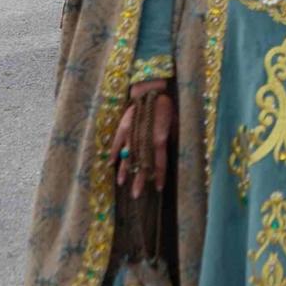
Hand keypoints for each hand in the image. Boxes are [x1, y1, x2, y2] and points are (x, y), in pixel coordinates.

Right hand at [110, 80, 173, 197]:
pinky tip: (111, 164)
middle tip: (136, 195)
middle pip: (142, 164)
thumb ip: (168, 139)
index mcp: (158, 139)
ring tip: (121, 183)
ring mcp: (132, 134)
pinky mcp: (123, 127)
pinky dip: (115, 153)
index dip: (158, 176)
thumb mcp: (173, 124)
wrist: (151, 90)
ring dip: (125, 170)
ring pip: (128, 156)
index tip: (157, 188)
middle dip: (139, 181)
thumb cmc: (167, 106)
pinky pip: (117, 143)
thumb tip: (166, 152)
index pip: (159, 163)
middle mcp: (144, 140)